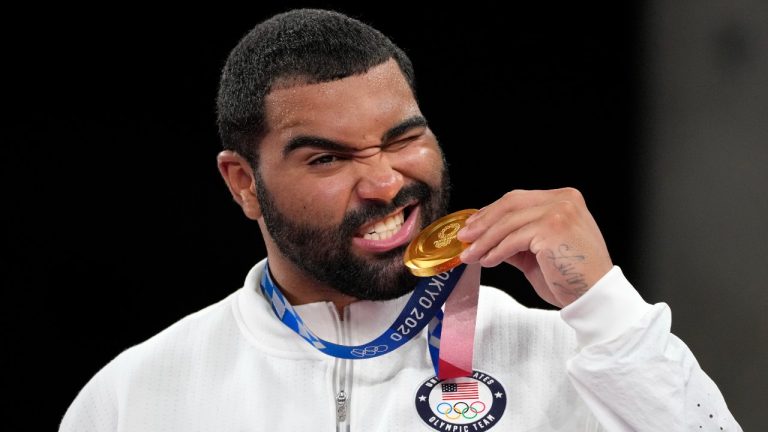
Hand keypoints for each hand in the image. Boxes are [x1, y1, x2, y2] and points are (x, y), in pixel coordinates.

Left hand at [457, 188, 612, 307]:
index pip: (518, 199)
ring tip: (470, 255)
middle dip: (483, 222)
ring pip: (508, 222)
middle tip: (464, 238)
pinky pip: (513, 239)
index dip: (491, 212)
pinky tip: (487, 261)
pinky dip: (496, 251)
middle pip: (510, 204)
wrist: (595, 298)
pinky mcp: (552, 229)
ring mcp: (559, 212)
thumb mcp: (538, 252)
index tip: (472, 225)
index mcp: (564, 199)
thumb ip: (516, 240)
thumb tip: (485, 237)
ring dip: (485, 240)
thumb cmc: (571, 278)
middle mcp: (564, 200)